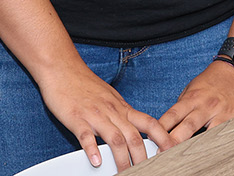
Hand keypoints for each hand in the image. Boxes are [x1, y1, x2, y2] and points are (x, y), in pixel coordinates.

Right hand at [37, 63, 170, 169]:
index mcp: (122, 108)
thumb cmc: (85, 84)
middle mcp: (112, 111)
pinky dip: (92, 149)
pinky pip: (86, 136)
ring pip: (115, 139)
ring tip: (124, 173)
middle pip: (134, 136)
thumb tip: (134, 129)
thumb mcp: (111, 98)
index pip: (150, 123)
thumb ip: (122, 114)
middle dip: (142, 157)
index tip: (170, 151)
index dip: (163, 138)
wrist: (63, 69)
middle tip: (148, 170)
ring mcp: (95, 115)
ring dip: (121, 159)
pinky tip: (96, 161)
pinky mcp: (76, 118)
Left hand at [156, 60, 233, 146]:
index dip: (160, 128)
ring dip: (193, 146)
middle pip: (187, 128)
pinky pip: (222, 135)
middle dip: (173, 142)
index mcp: (193, 97)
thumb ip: (182, 105)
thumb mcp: (193, 87)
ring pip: (206, 134)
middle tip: (162, 153)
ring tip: (182, 158)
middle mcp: (206, 106)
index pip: (173, 115)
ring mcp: (221, 113)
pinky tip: (207, 153)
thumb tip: (168, 124)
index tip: (151, 140)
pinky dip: (214, 143)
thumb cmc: (212, 80)